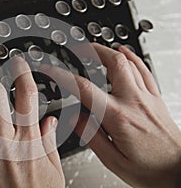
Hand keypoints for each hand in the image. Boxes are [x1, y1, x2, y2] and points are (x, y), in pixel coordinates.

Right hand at [40, 43, 180, 187]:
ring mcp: (147, 97)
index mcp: (119, 118)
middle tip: (78, 49)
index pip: (84, 89)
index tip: (52, 70)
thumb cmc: (151, 170)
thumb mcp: (113, 160)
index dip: (63, 76)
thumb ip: (91, 136)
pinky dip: (132, 57)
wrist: (179, 171)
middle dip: (92, 51)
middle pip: (113, 63)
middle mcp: (134, 102)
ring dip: (110, 51)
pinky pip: (144, 69)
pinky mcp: (156, 98)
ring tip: (96, 48)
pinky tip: (125, 52)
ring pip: (129, 62)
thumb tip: (74, 118)